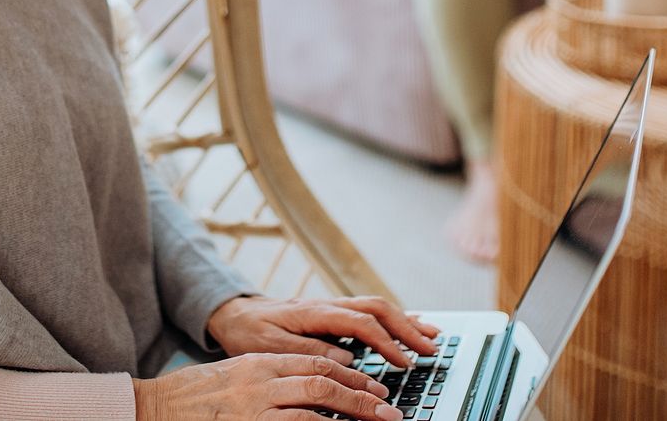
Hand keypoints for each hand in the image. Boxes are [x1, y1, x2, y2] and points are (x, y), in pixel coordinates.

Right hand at [133, 353, 400, 420]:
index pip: (316, 361)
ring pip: (314, 403)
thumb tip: (311, 390)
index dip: (351, 376)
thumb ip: (271, 379)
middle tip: (388, 410)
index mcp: (259, 362)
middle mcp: (260, 379)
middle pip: (323, 380)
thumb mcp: (235, 379)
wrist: (153, 408)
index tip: (376, 389)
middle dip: (361, 396)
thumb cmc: (193, 399)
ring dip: (351, 413)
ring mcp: (253, 405)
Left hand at [206, 295, 439, 368]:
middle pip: (377, 308)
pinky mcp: (332, 314)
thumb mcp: (270, 346)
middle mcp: (328, 305)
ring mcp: (332, 307)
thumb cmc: (249, 331)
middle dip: (407, 328)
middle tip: (431, 348)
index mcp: (315, 311)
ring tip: (432, 336)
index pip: (361, 322)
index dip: (385, 342)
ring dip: (405, 321)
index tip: (404, 362)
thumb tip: (347, 359)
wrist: (234, 313)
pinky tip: (409, 327)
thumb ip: (308, 351)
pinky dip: (393, 319)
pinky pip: (368, 312)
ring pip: (376, 307)